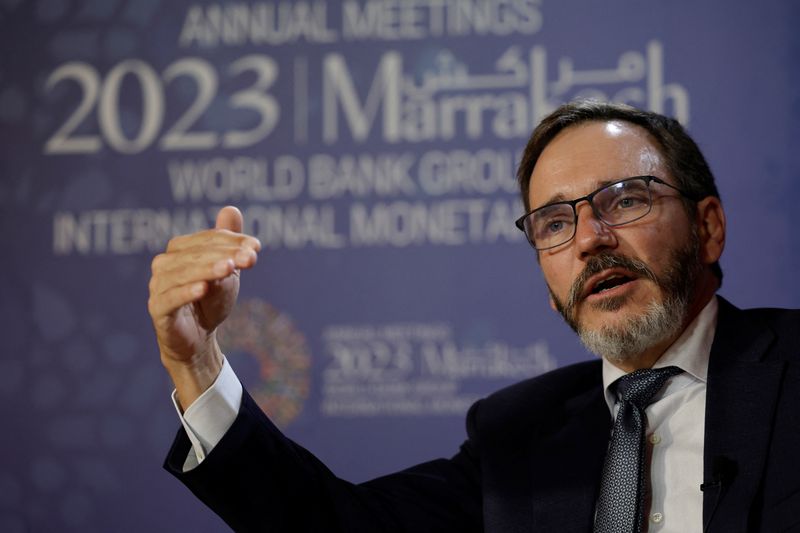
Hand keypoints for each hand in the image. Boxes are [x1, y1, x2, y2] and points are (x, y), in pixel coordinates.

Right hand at [148, 206, 260, 407]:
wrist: (198, 339)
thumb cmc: (211, 300)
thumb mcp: (226, 270)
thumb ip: (227, 242)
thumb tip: (231, 209)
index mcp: (180, 249)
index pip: (208, 239)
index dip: (232, 241)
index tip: (256, 247)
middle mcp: (165, 264)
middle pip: (196, 253)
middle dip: (225, 254)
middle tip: (250, 258)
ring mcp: (158, 286)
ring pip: (182, 273)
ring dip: (207, 269)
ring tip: (229, 268)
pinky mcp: (157, 309)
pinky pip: (170, 298)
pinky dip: (186, 291)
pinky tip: (204, 288)